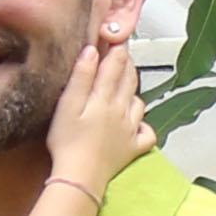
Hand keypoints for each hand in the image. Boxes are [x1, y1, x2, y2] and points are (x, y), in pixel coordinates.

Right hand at [45, 25, 151, 194]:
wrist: (80, 176)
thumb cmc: (67, 141)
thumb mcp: (67, 105)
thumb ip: (81, 77)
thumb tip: (92, 51)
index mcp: (104, 98)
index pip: (115, 67)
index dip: (117, 50)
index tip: (117, 38)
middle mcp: (122, 110)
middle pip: (129, 81)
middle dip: (127, 65)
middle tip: (123, 55)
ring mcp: (130, 129)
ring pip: (139, 103)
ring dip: (134, 91)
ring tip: (127, 85)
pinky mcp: (133, 148)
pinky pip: (147, 133)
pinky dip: (145, 125)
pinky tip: (138, 123)